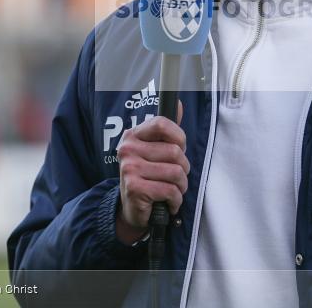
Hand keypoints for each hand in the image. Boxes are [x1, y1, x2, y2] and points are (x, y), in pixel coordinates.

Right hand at [115, 101, 188, 243]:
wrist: (132, 209)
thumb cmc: (149, 177)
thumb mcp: (156, 151)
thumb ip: (167, 130)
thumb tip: (178, 104)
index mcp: (133, 135)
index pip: (162, 123)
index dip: (179, 137)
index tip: (179, 150)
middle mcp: (128, 149)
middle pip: (175, 152)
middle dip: (183, 169)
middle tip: (176, 178)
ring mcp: (129, 168)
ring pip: (176, 172)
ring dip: (181, 186)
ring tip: (173, 191)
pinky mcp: (134, 187)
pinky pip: (170, 190)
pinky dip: (175, 200)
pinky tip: (168, 203)